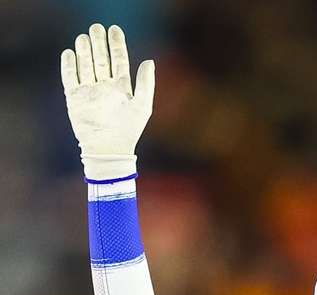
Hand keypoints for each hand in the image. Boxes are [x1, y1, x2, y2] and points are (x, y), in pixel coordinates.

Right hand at [61, 24, 154, 180]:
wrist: (109, 148)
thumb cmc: (129, 129)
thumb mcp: (142, 105)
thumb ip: (146, 83)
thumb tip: (149, 60)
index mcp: (122, 87)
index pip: (119, 60)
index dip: (117, 44)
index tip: (114, 29)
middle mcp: (105, 87)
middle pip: (101, 59)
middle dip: (98, 43)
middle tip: (95, 27)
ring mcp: (90, 91)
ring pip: (86, 65)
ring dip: (84, 51)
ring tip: (83, 37)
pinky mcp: (75, 98)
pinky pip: (70, 78)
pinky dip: (69, 66)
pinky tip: (70, 53)